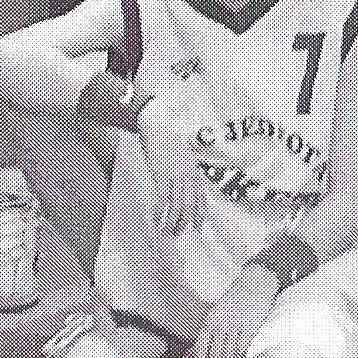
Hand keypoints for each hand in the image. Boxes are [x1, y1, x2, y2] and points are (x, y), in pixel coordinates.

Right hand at [137, 110, 204, 239]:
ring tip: (166, 231)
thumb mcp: (183, 156)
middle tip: (176, 233)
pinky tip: (156, 220)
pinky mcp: (161, 173)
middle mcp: (189, 174)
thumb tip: (183, 189)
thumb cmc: (167, 140)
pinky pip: (162, 198)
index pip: (201, 199)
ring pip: (177, 206)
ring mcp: (176, 174)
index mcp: (195, 171)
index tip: (197, 228)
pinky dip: (160, 212)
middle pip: (189, 206)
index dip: (199, 216)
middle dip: (183, 223)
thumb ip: (185, 172)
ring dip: (171, 222)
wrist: (157, 124)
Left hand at [192, 266, 276, 357]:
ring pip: (229, 357)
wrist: (256, 283)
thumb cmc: (235, 301)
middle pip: (214, 357)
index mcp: (209, 320)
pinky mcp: (251, 327)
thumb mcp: (216, 313)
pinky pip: (243, 351)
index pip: (200, 350)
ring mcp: (236, 325)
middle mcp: (221, 324)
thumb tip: (191, 357)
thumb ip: (206, 335)